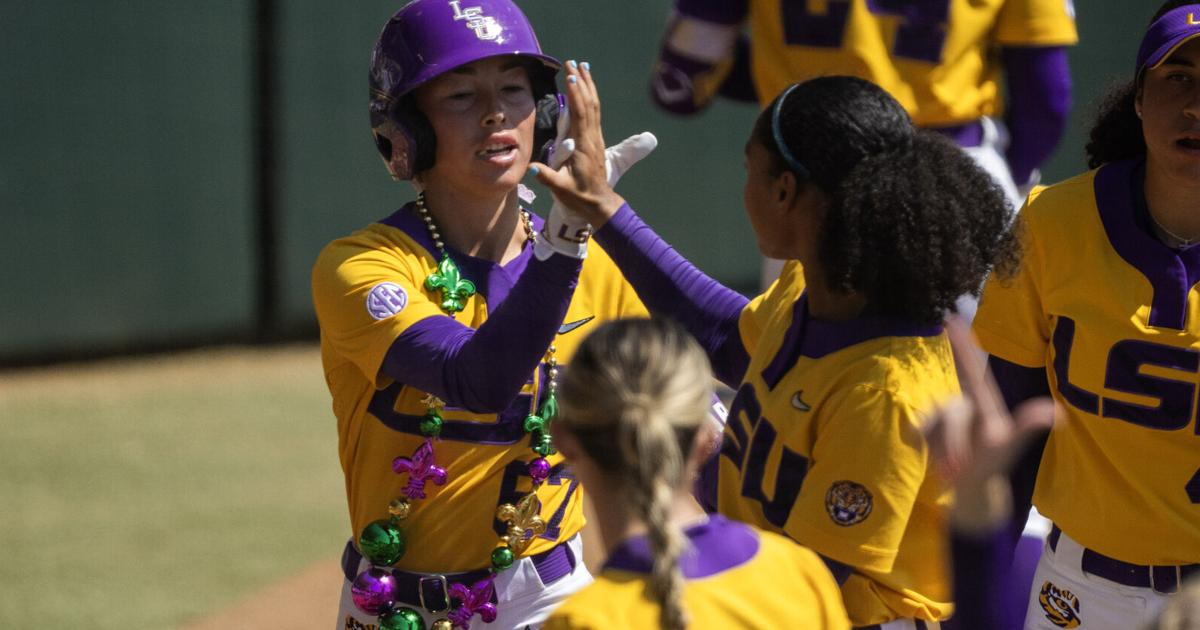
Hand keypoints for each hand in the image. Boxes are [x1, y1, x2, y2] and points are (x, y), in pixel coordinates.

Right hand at [530, 61, 653, 228]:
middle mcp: (592, 138)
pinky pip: (594, 113)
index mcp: (583, 146)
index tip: (570, 77)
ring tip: (583, 67)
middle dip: (582, 81)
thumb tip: (531, 167)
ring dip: (588, 85)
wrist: (599, 204)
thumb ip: (546, 177)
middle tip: (574, 62)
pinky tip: (586, 89)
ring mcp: (595, 138)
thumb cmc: (579, 197)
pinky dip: (590, 97)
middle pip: (589, 104)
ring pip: (594, 106)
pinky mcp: (595, 140)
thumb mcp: (561, 190)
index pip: (580, 115)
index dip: (576, 95)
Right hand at [923, 317, 1056, 533]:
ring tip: (952, 474)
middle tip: (958, 470)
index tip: (950, 317)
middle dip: (952, 443)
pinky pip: (919, 429)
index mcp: (983, 403)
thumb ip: (1025, 428)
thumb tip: (1055, 412)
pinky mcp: (925, 427)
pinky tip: (935, 462)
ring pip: (932, 423)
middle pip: (948, 410)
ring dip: (942, 450)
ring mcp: (942, 415)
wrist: (970, 493)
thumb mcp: (1005, 450)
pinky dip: (926, 447)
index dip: (960, 343)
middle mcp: (961, 403)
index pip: (971, 368)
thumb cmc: (991, 469)